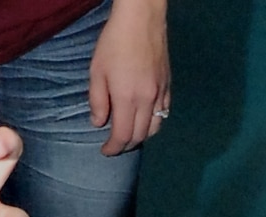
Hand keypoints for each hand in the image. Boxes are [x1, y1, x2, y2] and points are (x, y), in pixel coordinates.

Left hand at [89, 0, 169, 154]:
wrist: (142, 17)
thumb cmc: (114, 42)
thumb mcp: (97, 72)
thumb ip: (98, 102)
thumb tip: (99, 123)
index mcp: (128, 99)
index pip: (123, 136)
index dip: (113, 149)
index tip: (105, 150)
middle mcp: (148, 99)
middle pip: (139, 136)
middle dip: (125, 146)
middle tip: (114, 145)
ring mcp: (160, 91)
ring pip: (155, 127)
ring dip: (141, 136)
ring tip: (129, 134)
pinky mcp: (168, 83)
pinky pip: (165, 111)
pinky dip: (154, 121)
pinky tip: (144, 119)